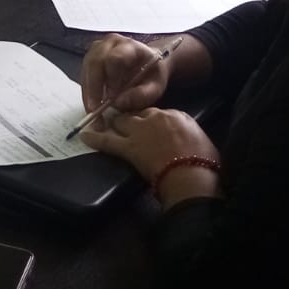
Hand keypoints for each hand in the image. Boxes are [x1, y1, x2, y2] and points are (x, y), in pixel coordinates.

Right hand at [80, 35, 173, 114]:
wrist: (149, 62)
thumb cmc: (153, 73)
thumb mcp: (156, 86)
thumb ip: (141, 95)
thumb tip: (117, 103)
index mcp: (130, 46)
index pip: (114, 58)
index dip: (110, 79)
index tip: (111, 98)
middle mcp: (111, 43)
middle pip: (95, 62)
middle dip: (93, 87)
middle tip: (95, 109)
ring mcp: (98, 48)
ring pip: (87, 67)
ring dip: (87, 90)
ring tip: (92, 110)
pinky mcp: (91, 57)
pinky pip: (84, 72)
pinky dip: (86, 90)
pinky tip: (90, 103)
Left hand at [80, 108, 221, 203]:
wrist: (192, 175)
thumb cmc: (204, 162)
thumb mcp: (201, 140)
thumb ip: (188, 134)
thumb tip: (182, 139)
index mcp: (176, 115)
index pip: (156, 113)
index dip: (150, 121)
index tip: (148, 128)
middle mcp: (155, 117)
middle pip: (136, 113)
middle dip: (128, 118)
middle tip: (123, 124)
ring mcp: (140, 131)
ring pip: (121, 121)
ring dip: (112, 123)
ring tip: (102, 123)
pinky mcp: (129, 147)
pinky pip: (107, 140)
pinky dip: (95, 138)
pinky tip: (84, 135)